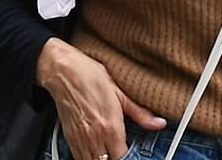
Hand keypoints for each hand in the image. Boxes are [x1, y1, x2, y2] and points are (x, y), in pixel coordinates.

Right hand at [36, 38, 165, 159]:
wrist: (63, 70)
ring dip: (101, 159)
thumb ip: (140, 112)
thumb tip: (158, 122)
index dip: (129, 157)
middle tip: (119, 150)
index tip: (132, 153)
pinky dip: (88, 158)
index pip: (123, 157)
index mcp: (110, 126)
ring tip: (108, 152)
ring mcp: (80, 137)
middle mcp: (95, 136)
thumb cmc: (89, 76)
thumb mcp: (119, 91)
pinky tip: (95, 151)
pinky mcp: (69, 136)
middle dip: (115, 158)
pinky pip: (79, 157)